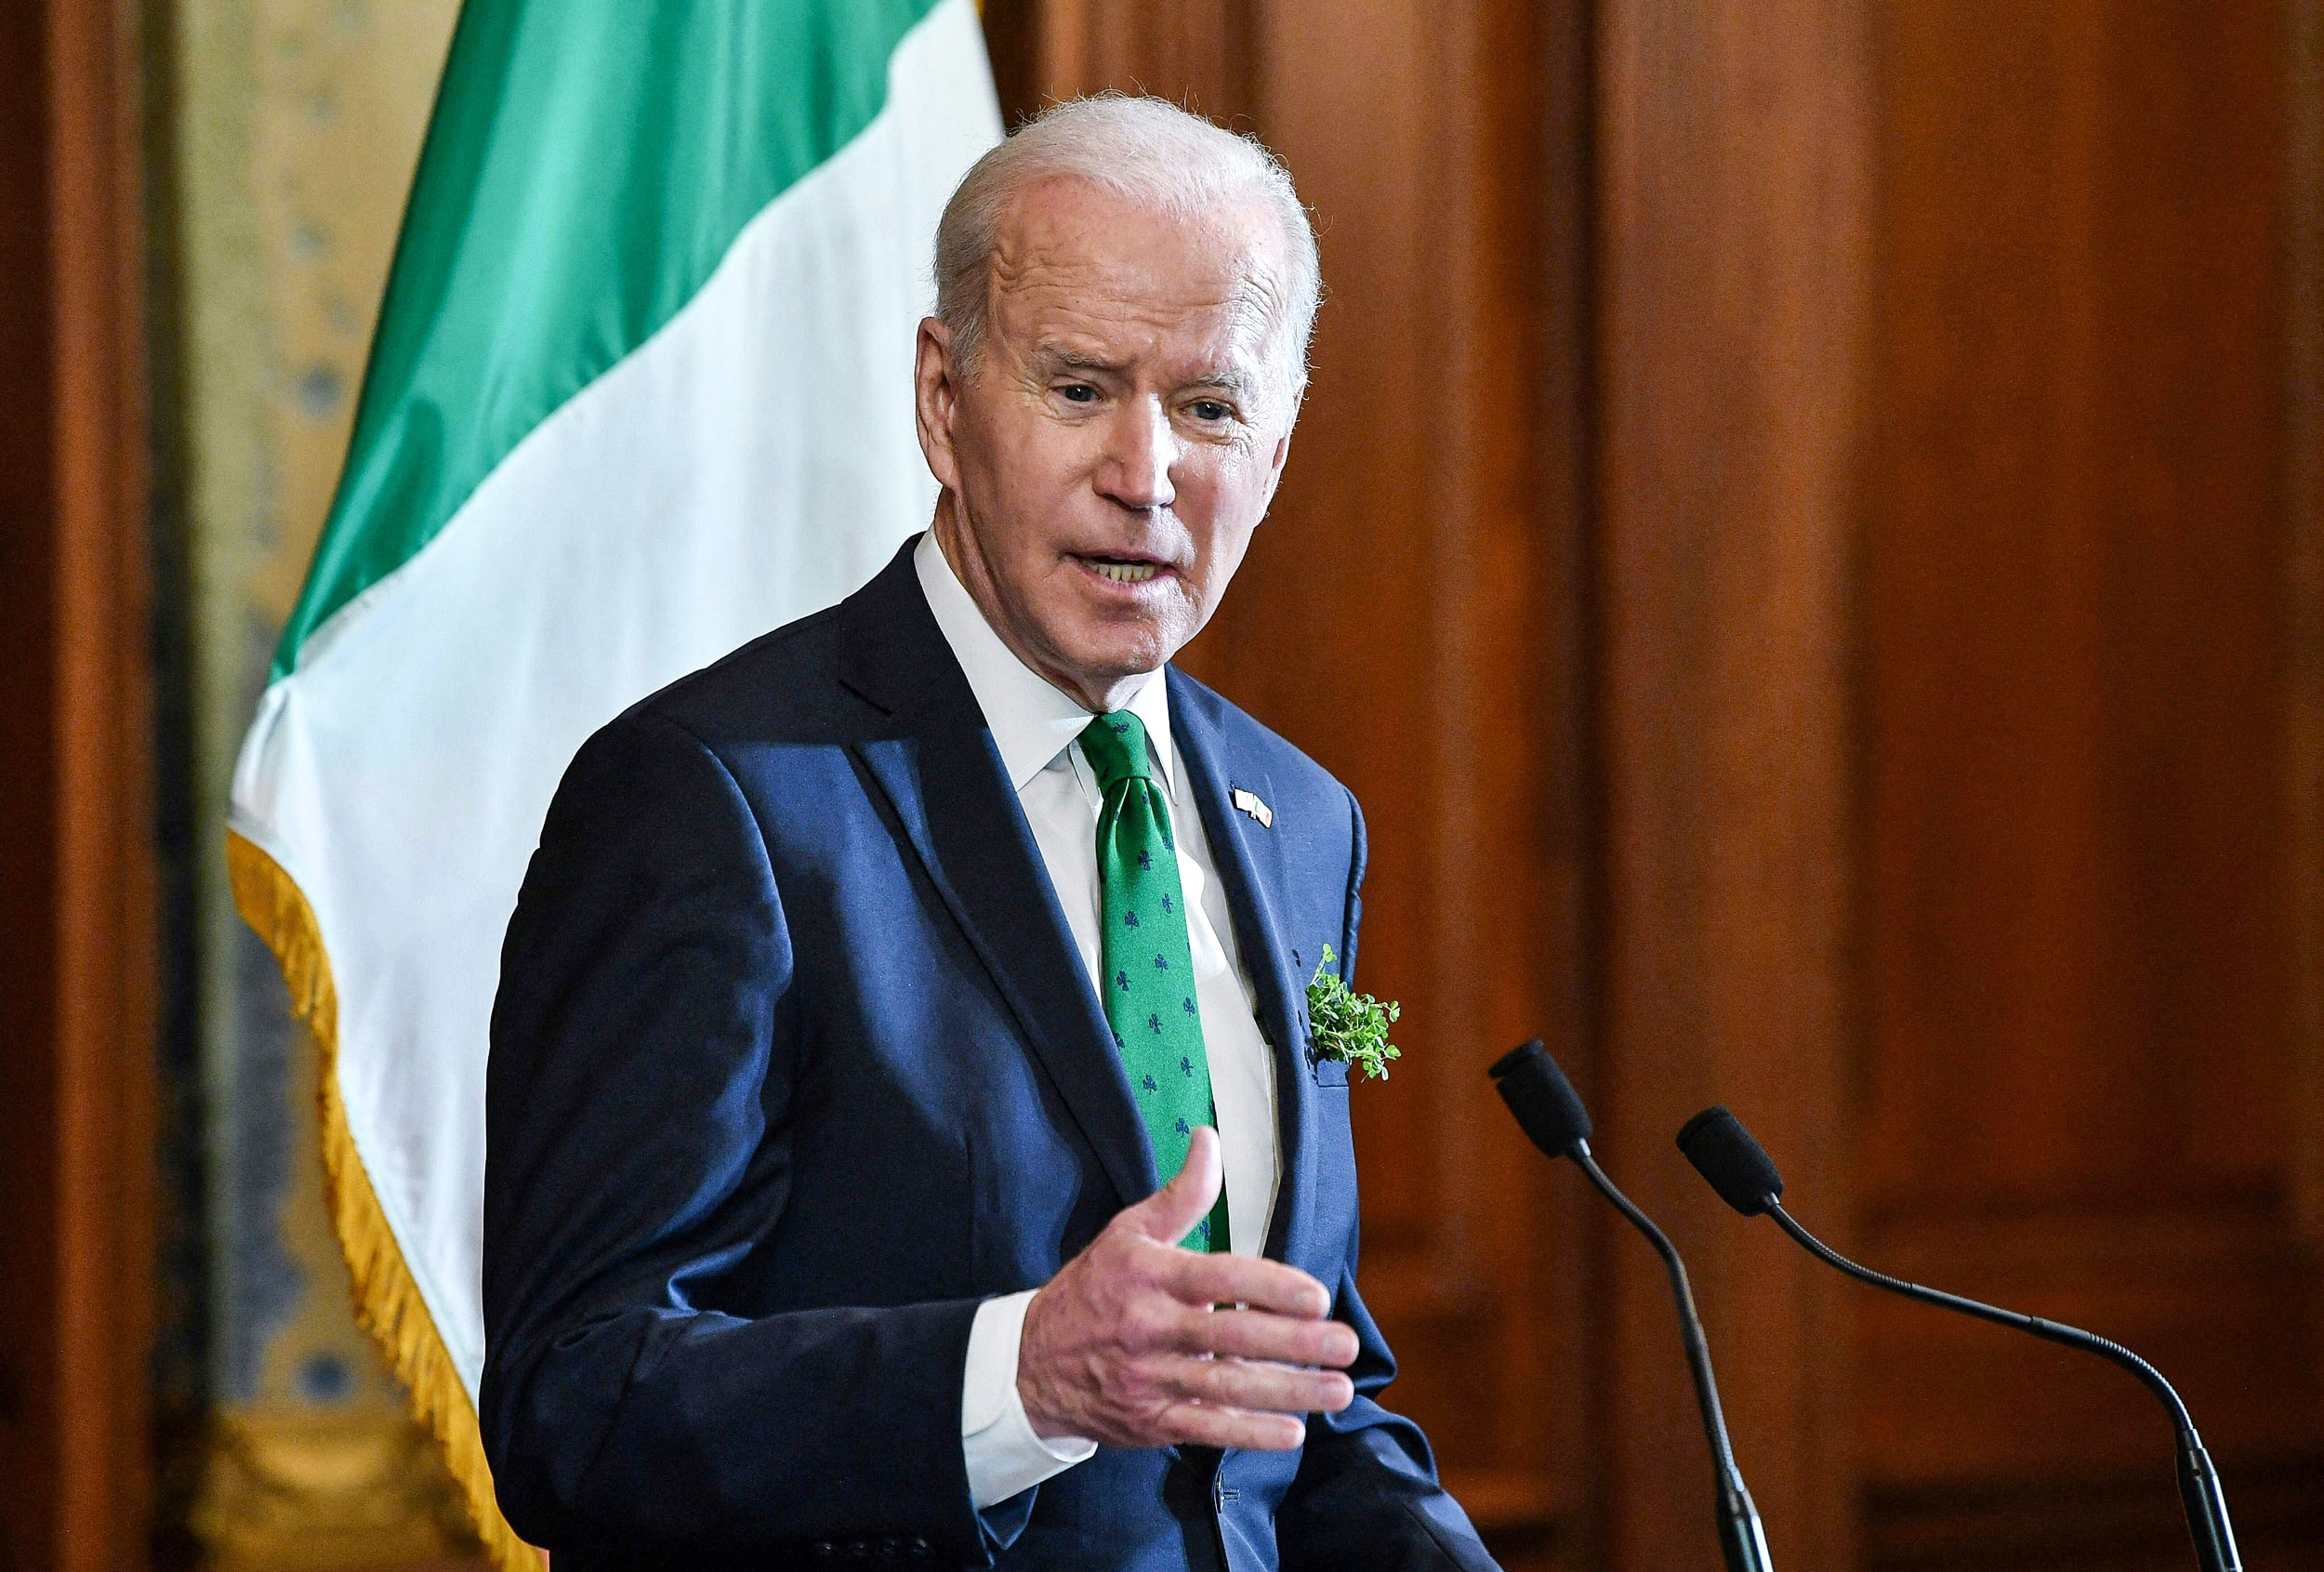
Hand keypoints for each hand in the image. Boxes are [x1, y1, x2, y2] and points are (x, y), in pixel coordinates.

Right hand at [1016, 1126, 1358, 1450]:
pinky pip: (1205, 1429)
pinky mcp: (1149, 1420)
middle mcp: (1150, 1327)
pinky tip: (1292, 1432)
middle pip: (1231, 1336)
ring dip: (1288, 1391)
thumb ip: (1181, 1195)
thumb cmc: (1093, 1289)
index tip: (1318, 1296)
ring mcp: (1150, 1378)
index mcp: (1150, 1275)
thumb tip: (1210, 1140)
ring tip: (1339, 1389)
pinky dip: (1249, 1433)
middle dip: (1296, 1343)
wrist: (1029, 1361)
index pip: (1219, 1278)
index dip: (1271, 1287)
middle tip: (1347, 1344)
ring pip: (1227, 1388)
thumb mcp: (1128, 1233)